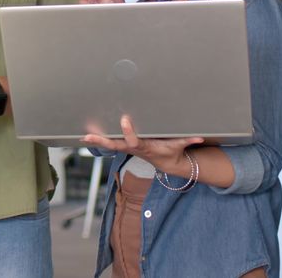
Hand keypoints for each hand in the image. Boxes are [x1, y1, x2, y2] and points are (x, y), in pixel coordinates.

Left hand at [81, 115, 201, 173]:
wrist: (166, 163)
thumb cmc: (170, 151)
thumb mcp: (179, 146)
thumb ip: (188, 140)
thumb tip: (200, 137)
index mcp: (144, 147)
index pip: (134, 140)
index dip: (128, 131)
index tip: (124, 119)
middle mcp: (132, 148)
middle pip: (114, 145)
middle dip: (101, 141)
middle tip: (87, 136)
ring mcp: (126, 148)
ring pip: (108, 145)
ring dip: (95, 140)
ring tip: (82, 135)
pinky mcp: (124, 146)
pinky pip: (109, 143)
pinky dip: (98, 140)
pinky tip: (86, 136)